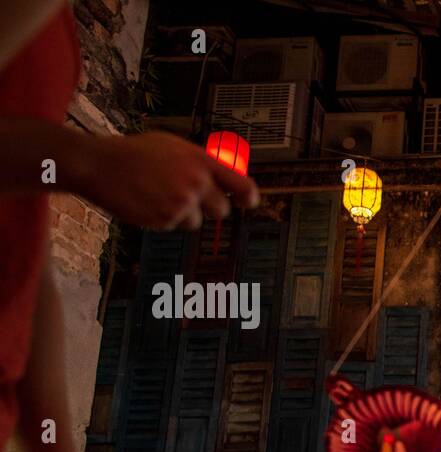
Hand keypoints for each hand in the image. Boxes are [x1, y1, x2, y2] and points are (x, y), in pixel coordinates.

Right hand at [73, 132, 258, 230]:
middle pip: (221, 210)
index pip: (240, 184)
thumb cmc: (134, 153)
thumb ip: (200, 162)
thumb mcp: (173, 146)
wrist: (100, 164)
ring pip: (195, 221)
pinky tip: (146, 201)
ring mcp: (181, 203)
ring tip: (158, 194)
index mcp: (200, 161)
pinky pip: (173, 226)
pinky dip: (162, 218)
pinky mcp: (165, 220)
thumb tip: (222, 177)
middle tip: (187, 197)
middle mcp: (196, 183)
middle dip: (209, 208)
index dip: (248, 196)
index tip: (249, 202)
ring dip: (182, 214)